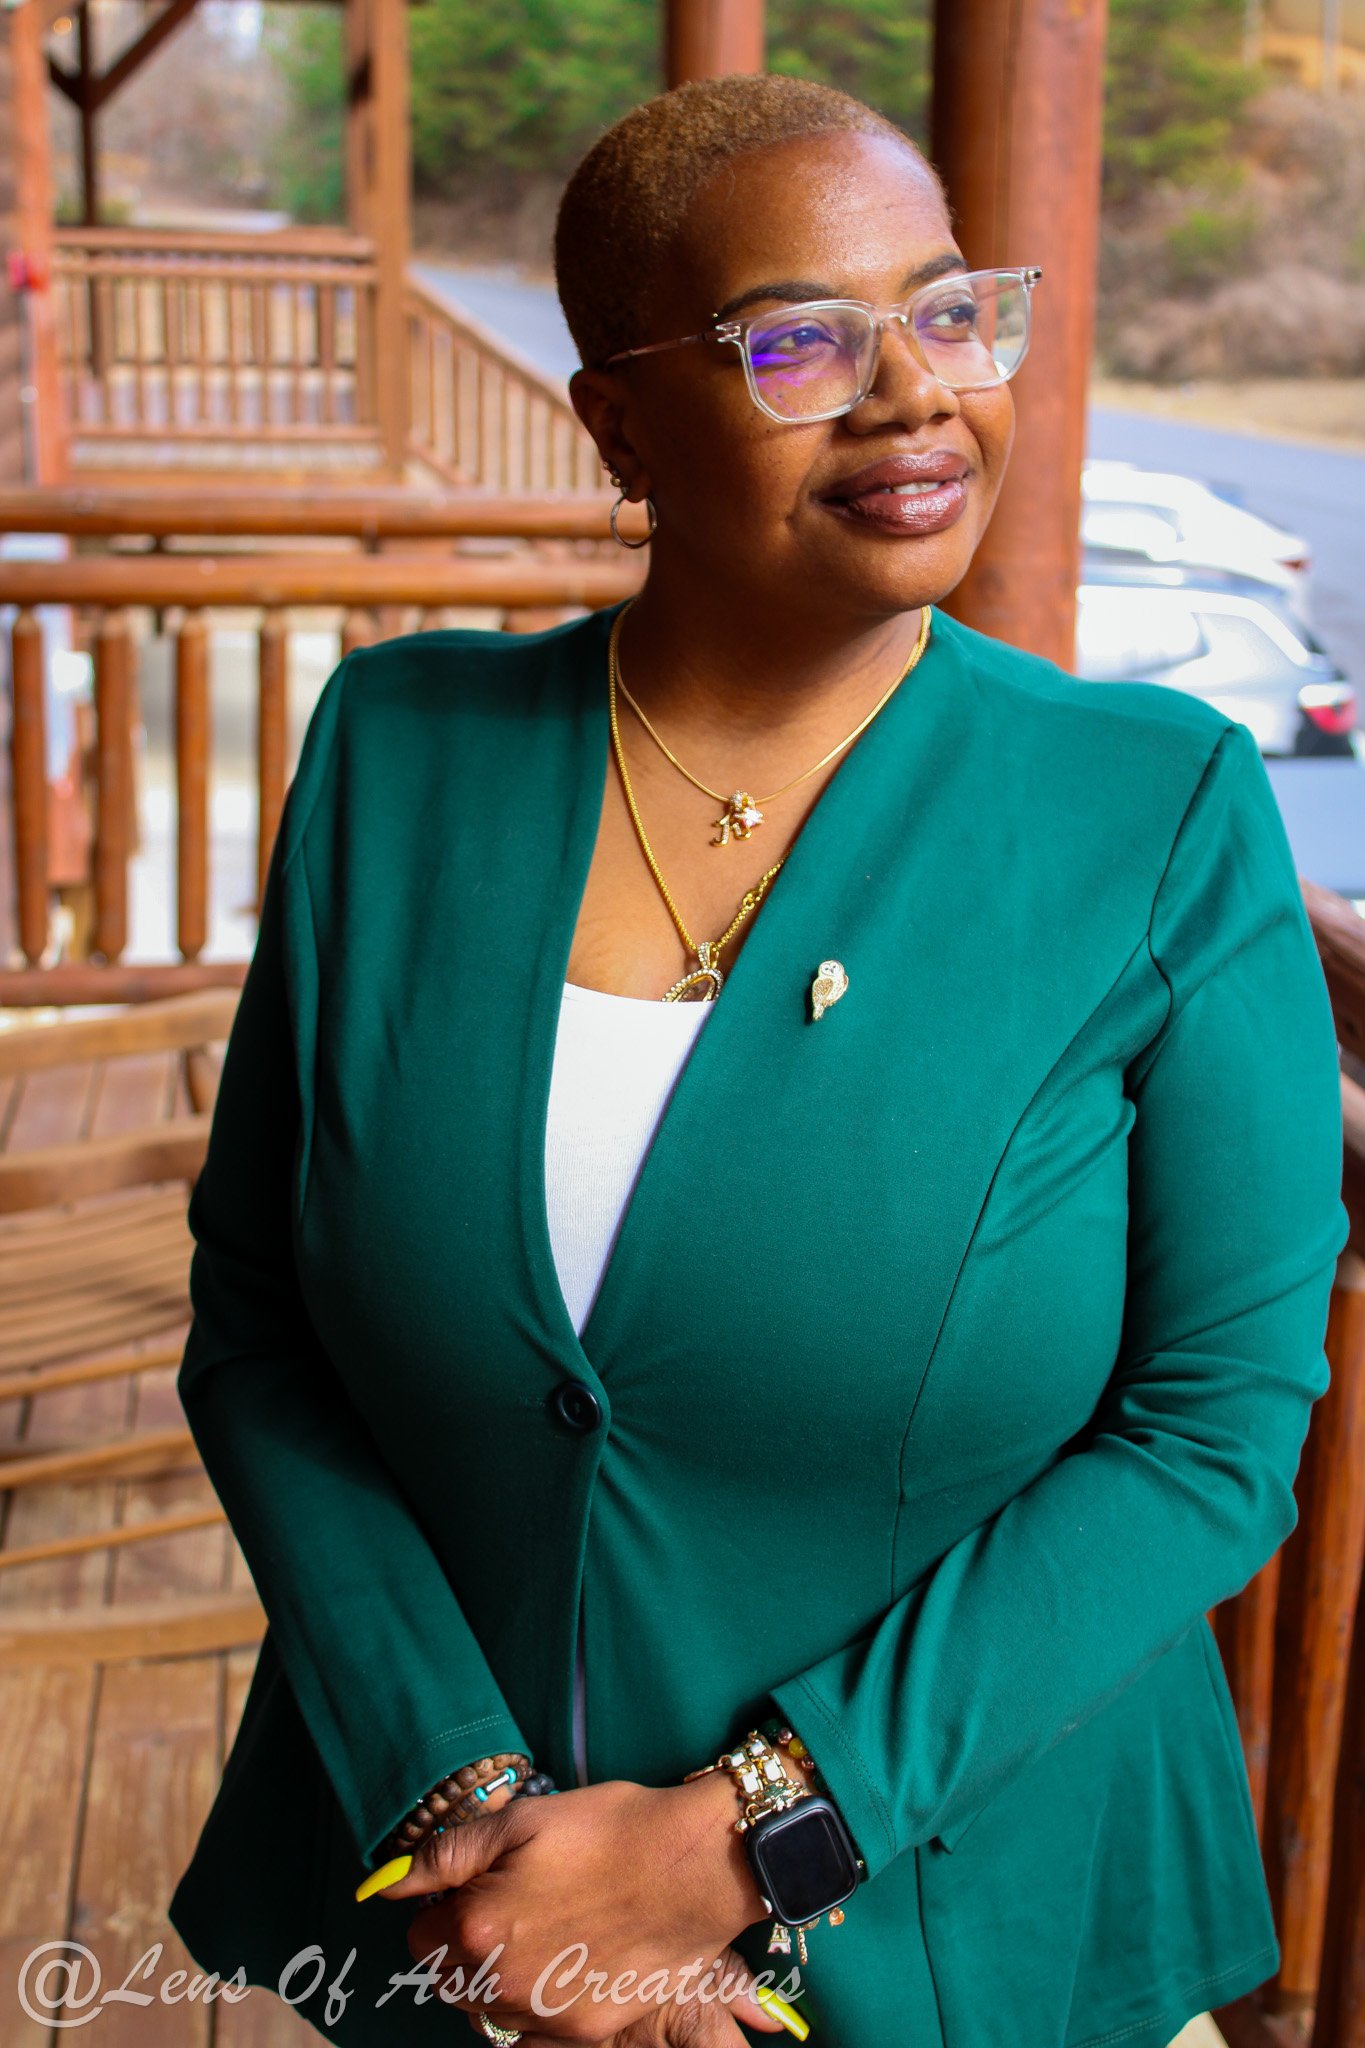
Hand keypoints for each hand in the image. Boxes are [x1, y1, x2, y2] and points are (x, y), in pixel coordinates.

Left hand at [364, 1772, 801, 2042]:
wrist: (697, 1862)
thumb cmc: (611, 1829)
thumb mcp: (522, 1820)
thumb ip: (445, 1856)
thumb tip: (386, 1884)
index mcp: (478, 1927)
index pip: (419, 1937)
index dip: (444, 1906)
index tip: (477, 1883)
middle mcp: (503, 1984)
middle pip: (449, 1981)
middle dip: (463, 1946)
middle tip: (508, 1904)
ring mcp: (547, 2014)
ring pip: (489, 2010)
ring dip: (497, 1977)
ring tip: (540, 1927)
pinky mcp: (588, 2029)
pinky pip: (535, 2031)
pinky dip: (537, 2002)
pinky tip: (568, 1958)